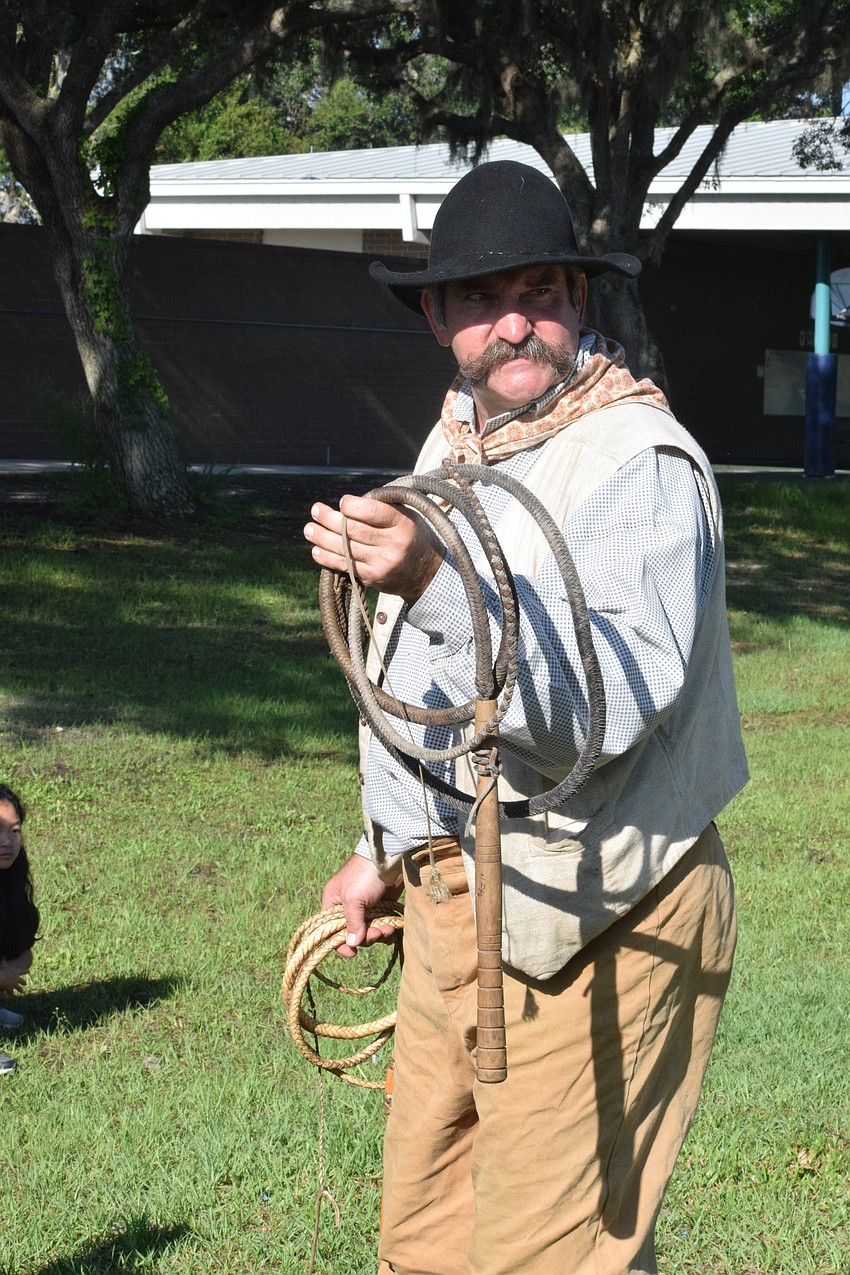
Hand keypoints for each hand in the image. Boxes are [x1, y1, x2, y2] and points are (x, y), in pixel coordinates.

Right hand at [0, 950, 30, 992]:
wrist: (1, 978)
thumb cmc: (2, 970)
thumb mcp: (3, 963)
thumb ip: (4, 959)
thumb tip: (3, 955)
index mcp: (17, 972)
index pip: (23, 971)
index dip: (26, 971)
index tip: (29, 972)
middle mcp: (17, 979)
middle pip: (22, 981)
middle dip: (23, 982)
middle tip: (25, 984)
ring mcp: (14, 984)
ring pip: (18, 988)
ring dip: (20, 990)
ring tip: (22, 992)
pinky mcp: (10, 989)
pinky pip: (11, 991)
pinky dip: (12, 993)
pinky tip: (12, 994)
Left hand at [304, 494, 443, 602]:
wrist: (427, 573)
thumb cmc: (412, 536)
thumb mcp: (407, 516)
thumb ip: (382, 508)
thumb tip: (348, 504)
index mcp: (403, 524)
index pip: (372, 512)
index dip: (352, 506)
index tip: (342, 502)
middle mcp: (393, 545)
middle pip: (354, 531)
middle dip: (330, 519)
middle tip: (315, 510)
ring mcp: (383, 564)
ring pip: (346, 549)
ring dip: (322, 538)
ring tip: (309, 529)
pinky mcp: (374, 578)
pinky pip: (346, 566)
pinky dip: (328, 558)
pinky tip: (316, 550)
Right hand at [321, 853, 401, 958]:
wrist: (390, 858)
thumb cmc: (365, 875)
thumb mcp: (354, 899)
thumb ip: (352, 923)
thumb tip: (352, 945)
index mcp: (333, 903)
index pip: (331, 931)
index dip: (340, 944)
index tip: (353, 953)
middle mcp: (347, 907)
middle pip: (353, 934)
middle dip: (366, 937)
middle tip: (377, 933)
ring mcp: (365, 908)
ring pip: (369, 932)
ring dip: (379, 934)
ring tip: (388, 928)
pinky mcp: (381, 906)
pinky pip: (381, 926)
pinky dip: (386, 929)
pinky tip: (392, 927)